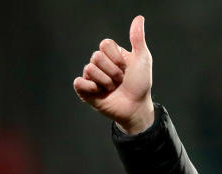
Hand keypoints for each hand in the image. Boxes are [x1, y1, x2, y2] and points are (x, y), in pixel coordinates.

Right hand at [73, 15, 154, 133]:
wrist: (137, 107)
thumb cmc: (140, 84)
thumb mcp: (142, 59)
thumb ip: (138, 39)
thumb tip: (139, 18)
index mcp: (111, 55)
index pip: (104, 44)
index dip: (116, 56)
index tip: (126, 67)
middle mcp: (100, 65)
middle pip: (96, 56)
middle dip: (112, 71)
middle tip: (120, 80)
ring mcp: (92, 78)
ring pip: (90, 68)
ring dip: (106, 81)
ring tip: (113, 88)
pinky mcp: (86, 92)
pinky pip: (79, 82)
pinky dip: (89, 87)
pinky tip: (99, 92)